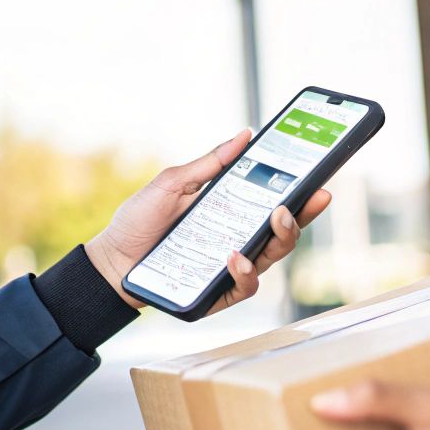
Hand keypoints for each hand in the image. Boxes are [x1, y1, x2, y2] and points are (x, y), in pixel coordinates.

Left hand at [87, 128, 332, 313]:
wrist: (110, 261)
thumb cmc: (139, 221)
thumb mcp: (173, 183)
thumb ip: (209, 164)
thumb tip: (244, 135)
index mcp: (232, 212)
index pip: (276, 203)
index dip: (302, 193)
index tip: (319, 178)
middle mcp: (238, 240)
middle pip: (283, 231)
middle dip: (302, 214)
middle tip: (305, 198)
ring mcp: (230, 268)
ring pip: (272, 257)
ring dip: (281, 238)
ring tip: (277, 219)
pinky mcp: (218, 294)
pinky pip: (244, 286)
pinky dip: (245, 272)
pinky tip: (236, 257)